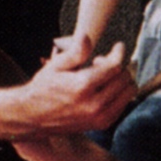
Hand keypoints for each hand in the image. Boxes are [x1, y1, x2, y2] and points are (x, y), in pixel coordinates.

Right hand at [18, 37, 135, 133]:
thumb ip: (76, 52)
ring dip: (120, 80)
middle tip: (101, 61)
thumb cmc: (43, 89)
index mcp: (82, 86)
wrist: (33, 116)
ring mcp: (99, 116)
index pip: (114, 66)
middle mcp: (94, 104)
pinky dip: (119, 94)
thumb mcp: (56, 65)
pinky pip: (123, 105)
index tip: (118, 46)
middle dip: (117, 66)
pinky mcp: (102, 124)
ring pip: (128, 92)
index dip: (118, 53)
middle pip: (124, 78)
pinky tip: (104, 88)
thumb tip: (87, 36)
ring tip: (103, 76)